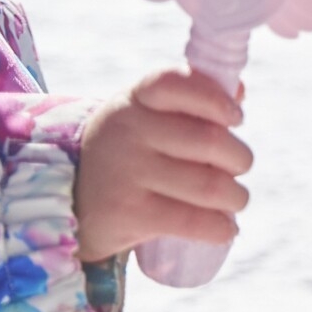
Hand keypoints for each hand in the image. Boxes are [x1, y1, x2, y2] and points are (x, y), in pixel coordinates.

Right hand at [74, 70, 253, 261]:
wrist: (72, 202)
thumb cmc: (132, 151)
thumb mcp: (148, 116)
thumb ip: (191, 100)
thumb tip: (238, 90)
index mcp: (136, 99)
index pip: (175, 82)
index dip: (215, 99)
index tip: (235, 118)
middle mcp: (127, 130)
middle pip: (211, 140)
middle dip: (239, 159)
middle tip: (236, 170)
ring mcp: (125, 172)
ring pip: (211, 185)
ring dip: (236, 198)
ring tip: (233, 200)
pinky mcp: (128, 213)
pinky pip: (194, 221)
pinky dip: (221, 228)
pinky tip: (224, 229)